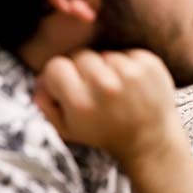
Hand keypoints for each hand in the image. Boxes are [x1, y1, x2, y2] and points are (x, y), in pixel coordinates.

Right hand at [34, 48, 183, 167]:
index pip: (56, 65)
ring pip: (105, 54)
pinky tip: (133, 84)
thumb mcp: (67, 129)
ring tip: (116, 90)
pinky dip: (128, 64)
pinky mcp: (150, 65)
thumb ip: (46, 104)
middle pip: (80, 55)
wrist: (152, 139)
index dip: (60, 76)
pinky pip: (127, 52)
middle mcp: (106, 85)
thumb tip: (41, 79)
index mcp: (82, 103)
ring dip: (107, 67)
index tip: (69, 86)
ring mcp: (131, 73)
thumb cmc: (106, 134)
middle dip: (83, 70)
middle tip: (94, 89)